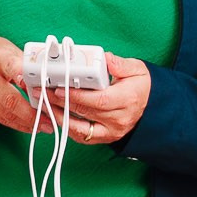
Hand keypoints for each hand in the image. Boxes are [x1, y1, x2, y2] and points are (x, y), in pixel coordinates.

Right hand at [0, 36, 39, 133]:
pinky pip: (2, 119)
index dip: (28, 80)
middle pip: (10, 99)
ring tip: (46, 126)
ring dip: (28, 122)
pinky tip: (32, 126)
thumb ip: (28, 65)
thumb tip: (48, 81)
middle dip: (32, 113)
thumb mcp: (11, 50)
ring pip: (7, 113)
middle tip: (50, 119)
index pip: (13, 68)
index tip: (43, 89)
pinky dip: (19, 124)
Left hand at [32, 53, 150, 145]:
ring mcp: (112, 131)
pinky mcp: (105, 138)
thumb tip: (105, 58)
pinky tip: (56, 115)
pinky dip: (67, 126)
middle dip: (60, 101)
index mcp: (127, 99)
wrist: (154, 108)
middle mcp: (119, 119)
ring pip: (80, 128)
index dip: (77, 95)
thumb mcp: (138, 69)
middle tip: (42, 91)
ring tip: (43, 104)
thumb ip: (120, 64)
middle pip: (85, 111)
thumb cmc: (143, 87)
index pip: (99, 99)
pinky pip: (82, 136)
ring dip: (59, 116)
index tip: (59, 87)